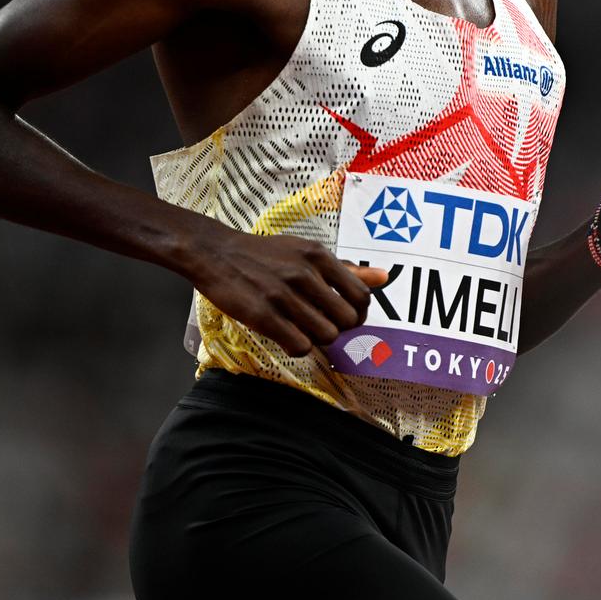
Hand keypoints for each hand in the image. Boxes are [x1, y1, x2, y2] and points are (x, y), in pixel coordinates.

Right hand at [182, 228, 389, 356]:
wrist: (215, 252)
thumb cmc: (265, 255)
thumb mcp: (307, 252)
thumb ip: (346, 268)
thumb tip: (385, 277)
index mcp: (319, 256)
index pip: (362, 297)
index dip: (358, 314)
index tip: (345, 317)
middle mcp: (304, 273)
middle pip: (346, 321)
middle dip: (338, 329)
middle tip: (321, 325)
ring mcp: (283, 295)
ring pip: (326, 335)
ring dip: (317, 339)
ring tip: (301, 329)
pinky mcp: (263, 315)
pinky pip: (300, 346)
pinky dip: (297, 347)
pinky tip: (286, 336)